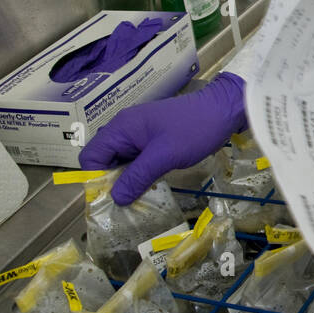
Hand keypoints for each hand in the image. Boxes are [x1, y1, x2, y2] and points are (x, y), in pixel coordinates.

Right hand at [79, 72, 247, 204]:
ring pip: (121, 162)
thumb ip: (138, 176)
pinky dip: (139, 173)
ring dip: (126, 179)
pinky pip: (136, 159)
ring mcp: (139, 134)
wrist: (223, 110)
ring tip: (136, 198)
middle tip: (124, 202)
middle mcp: (124, 129)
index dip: (95, 178)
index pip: (90, 156)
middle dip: (110, 181)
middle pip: (103, 160)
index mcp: (121, 128)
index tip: (109, 198)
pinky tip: (149, 185)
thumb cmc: (194, 129)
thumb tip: (115, 199)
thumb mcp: (164, 156)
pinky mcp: (152, 139)